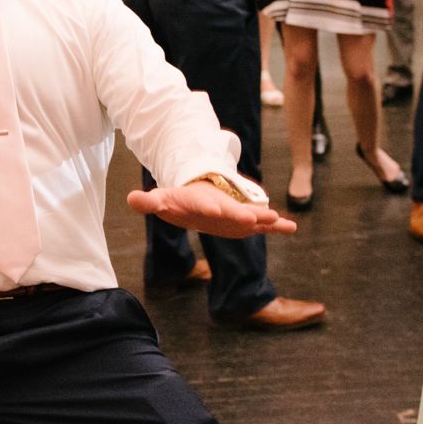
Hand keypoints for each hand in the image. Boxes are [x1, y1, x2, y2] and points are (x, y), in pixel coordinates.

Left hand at [126, 179, 296, 237]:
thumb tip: (131, 198)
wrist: (200, 195)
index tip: (215, 209)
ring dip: (263, 218)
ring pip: (251, 216)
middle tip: (252, 218)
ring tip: (277, 219)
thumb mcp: (163, 200)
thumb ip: (149, 201)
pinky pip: (263, 224)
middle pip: (232, 211)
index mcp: (202, 201)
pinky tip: (291, 228)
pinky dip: (276, 226)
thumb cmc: (180, 201)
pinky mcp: (245, 222)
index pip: (204, 204)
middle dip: (241, 214)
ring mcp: (235, 213)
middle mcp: (222, 207)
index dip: (209, 207)